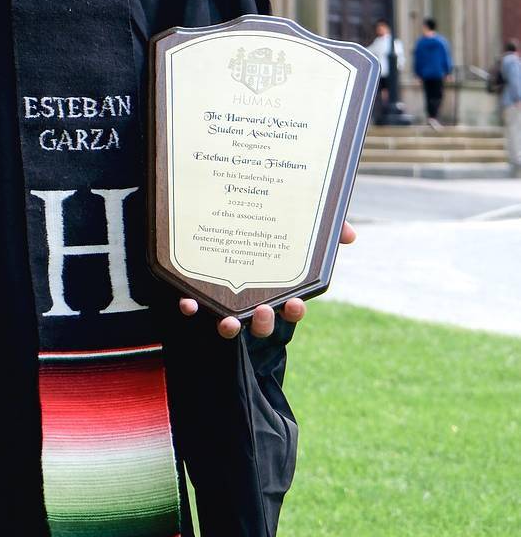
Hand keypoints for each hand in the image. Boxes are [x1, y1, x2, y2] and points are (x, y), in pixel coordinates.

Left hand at [177, 219, 356, 339]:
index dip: (295, 310)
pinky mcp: (200, 289)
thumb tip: (349, 235)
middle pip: (263, 323)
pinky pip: (195, 306)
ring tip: (229, 322)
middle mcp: (254, 298)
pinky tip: (188, 303)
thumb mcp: (297, 222)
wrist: (217, 209)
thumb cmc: (266, 223)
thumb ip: (322, 228)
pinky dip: (192, 306)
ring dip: (230, 327)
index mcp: (278, 287)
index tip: (295, 304)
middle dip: (264, 323)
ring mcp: (226, 299)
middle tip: (264, 311)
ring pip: (230, 324)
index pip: (293, 307)